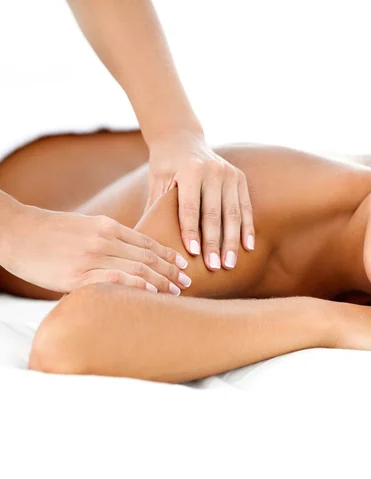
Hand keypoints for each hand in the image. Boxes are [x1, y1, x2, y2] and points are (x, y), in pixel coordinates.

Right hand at [3, 206, 190, 294]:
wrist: (16, 232)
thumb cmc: (50, 232)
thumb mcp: (85, 227)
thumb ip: (108, 239)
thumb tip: (129, 257)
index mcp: (108, 226)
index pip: (147, 242)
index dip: (168, 254)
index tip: (182, 264)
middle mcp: (105, 240)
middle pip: (148, 257)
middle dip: (171, 270)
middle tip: (187, 282)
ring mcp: (93, 257)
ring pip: (137, 269)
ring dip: (161, 282)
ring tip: (175, 292)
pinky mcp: (78, 275)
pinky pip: (114, 281)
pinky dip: (136, 287)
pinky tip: (150, 294)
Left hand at [145, 130, 255, 270]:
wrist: (182, 139)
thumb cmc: (165, 166)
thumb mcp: (157, 182)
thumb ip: (156, 208)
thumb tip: (143, 241)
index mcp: (190, 170)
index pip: (190, 207)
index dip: (191, 231)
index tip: (193, 253)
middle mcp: (213, 171)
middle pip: (214, 213)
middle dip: (214, 243)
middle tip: (214, 267)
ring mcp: (230, 174)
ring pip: (233, 214)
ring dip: (232, 241)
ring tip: (229, 264)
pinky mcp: (240, 178)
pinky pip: (245, 208)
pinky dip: (247, 229)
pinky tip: (247, 247)